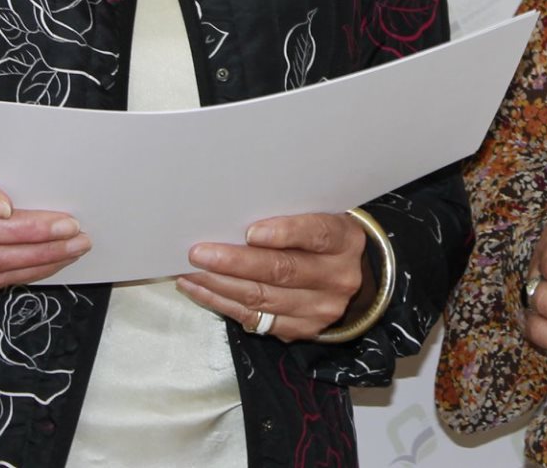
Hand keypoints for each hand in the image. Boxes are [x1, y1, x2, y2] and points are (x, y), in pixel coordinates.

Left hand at [178, 212, 368, 341]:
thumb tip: (236, 216)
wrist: (355, 279)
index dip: (284, 233)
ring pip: (263, 298)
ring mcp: (320, 309)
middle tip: (199, 253)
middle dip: (236, 262)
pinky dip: (222, 303)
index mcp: (345, 241)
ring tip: (190, 272)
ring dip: (220, 285)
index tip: (250, 231)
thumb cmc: (324, 239)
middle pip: (283, 271)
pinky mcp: (301, 330)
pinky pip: (254, 319)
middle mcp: (337, 278)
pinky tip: (200, 289)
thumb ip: (292, 218)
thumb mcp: (321, 218)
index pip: (317, 235)